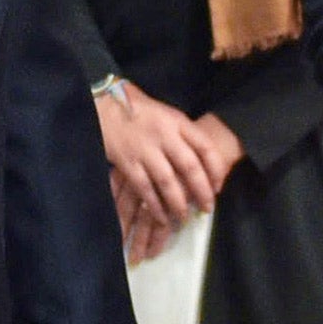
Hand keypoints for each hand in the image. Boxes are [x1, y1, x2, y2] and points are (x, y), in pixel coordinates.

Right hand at [97, 84, 231, 262]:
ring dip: (178, 203)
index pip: (205, 146)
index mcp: (177, 121)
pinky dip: (154, 205)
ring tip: (184, 217)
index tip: (219, 186)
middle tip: (208, 208)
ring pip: (168, 181)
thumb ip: (183, 134)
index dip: (216, 168)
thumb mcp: (167, 114)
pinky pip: (144, 188)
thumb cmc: (139, 111)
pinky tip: (161, 217)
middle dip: (202, 191)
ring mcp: (145, 149)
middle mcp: (164, 135)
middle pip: (189, 167)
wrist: (103, 106)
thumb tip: (204, 160)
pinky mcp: (127, 162)